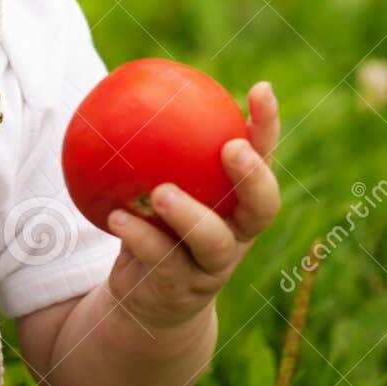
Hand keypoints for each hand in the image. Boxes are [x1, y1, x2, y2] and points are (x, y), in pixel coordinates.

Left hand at [104, 81, 281, 333]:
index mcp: (239, 201)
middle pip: (262, 208)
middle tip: (231, 148)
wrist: (150, 300)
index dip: (269, 126)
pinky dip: (139, 237)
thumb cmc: (159, 226)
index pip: (264, 157)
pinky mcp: (181, 290)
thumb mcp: (162, 183)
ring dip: (189, 215)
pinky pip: (162, 260)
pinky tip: (118, 216)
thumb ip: (157, 148)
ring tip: (161, 192)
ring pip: (213, 242)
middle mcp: (237, 234)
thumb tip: (130, 84)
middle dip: (253, 177)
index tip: (261, 89)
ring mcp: (213, 266)